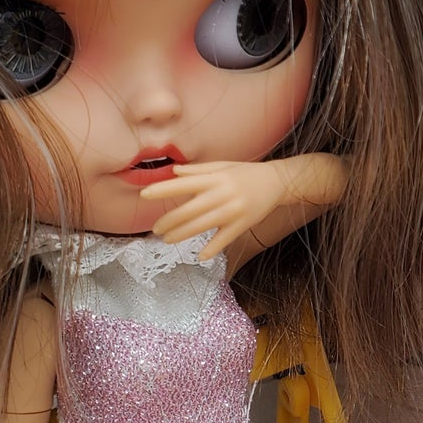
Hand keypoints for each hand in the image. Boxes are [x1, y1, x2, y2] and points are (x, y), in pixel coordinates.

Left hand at [139, 154, 347, 261]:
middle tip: (154, 228)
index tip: (144, 195)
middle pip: (189, 209)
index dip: (163, 190)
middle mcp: (223, 193)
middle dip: (169, 220)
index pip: (184, 184)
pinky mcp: (243, 224)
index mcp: (215, 178)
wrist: (277, 182)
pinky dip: (212, 248)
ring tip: (166, 239)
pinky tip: (200, 256)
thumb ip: (198, 170)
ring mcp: (233, 210)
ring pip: (202, 225)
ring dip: (182, 234)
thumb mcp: (222, 166)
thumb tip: (174, 172)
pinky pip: (224, 238)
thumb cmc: (246, 173)